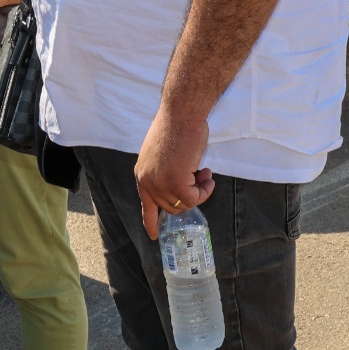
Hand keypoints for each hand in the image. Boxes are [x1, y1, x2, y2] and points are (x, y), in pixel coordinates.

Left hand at [134, 106, 215, 239]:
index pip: (145, 206)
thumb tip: (176, 186)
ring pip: (184, 204)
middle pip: (171, 207)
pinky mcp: (176, 183)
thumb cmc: (176, 127)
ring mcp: (160, 184)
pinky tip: (207, 173)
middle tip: (200, 176)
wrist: (181, 113)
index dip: (151, 222)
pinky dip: (205, 190)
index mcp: (142, 174)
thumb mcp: (162, 154)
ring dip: (199, 190)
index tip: (153, 235)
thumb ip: (164, 172)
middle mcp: (147, 182)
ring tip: (203, 171)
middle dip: (189, 196)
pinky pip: (195, 199)